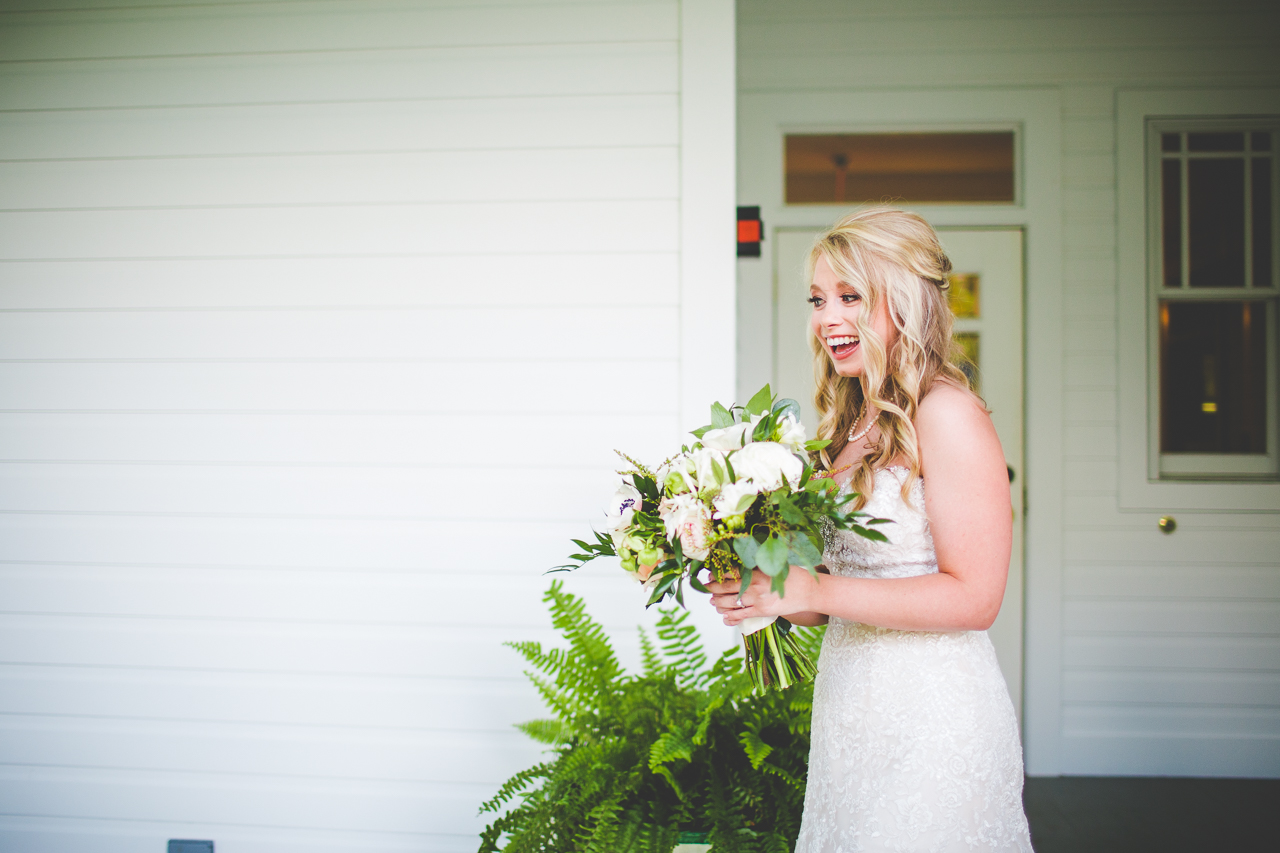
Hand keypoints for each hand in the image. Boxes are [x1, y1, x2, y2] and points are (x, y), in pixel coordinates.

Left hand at [705, 566, 819, 626]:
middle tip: (706, 587)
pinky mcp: (762, 611)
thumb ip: (757, 564)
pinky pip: (741, 616)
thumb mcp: (774, 564)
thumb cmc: (793, 576)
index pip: (729, 571)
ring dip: (718, 603)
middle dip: (712, 588)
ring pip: (729, 602)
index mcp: (756, 570)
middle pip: (725, 586)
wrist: (809, 591)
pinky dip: (730, 618)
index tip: (709, 573)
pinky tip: (725, 618)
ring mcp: (757, 599)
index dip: (717, 573)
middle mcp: (754, 584)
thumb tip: (740, 562)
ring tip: (714, 602)